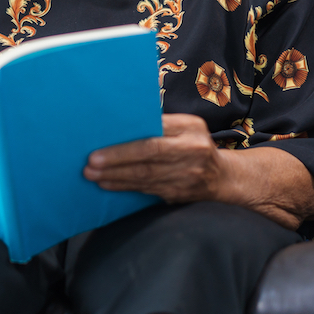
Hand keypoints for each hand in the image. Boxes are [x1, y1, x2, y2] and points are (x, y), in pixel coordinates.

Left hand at [83, 114, 227, 203]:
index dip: (126, 147)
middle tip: (90, 164)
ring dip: (115, 176)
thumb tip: (125, 118)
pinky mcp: (179, 194)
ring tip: (92, 174)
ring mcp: (186, 177)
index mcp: (190, 130)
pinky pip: (147, 190)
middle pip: (148, 159)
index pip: (154, 138)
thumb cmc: (196, 143)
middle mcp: (191, 153)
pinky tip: (107, 184)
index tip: (100, 148)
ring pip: (145, 177)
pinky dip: (125, 187)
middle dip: (116, 162)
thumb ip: (163, 122)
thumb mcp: (188, 125)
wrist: (223, 177)